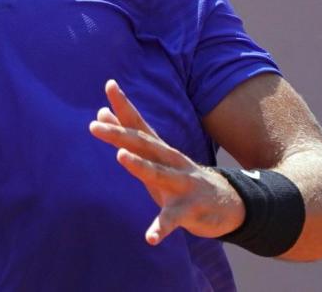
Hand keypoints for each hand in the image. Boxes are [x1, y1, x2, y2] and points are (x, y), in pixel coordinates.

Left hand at [88, 79, 245, 244]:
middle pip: (143, 144)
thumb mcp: (153, 155)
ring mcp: (182, 183)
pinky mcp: (189, 209)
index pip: (138, 123)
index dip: (123, 105)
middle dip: (119, 134)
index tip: (109, 84)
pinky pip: (173, 219)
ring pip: (159, 173)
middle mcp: (171, 161)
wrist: (227, 202)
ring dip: (140, 165)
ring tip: (122, 157)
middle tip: (94, 126)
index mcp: (159, 149)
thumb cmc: (179, 176)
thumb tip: (101, 111)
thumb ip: (128, 134)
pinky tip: (150, 238)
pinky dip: (161, 228)